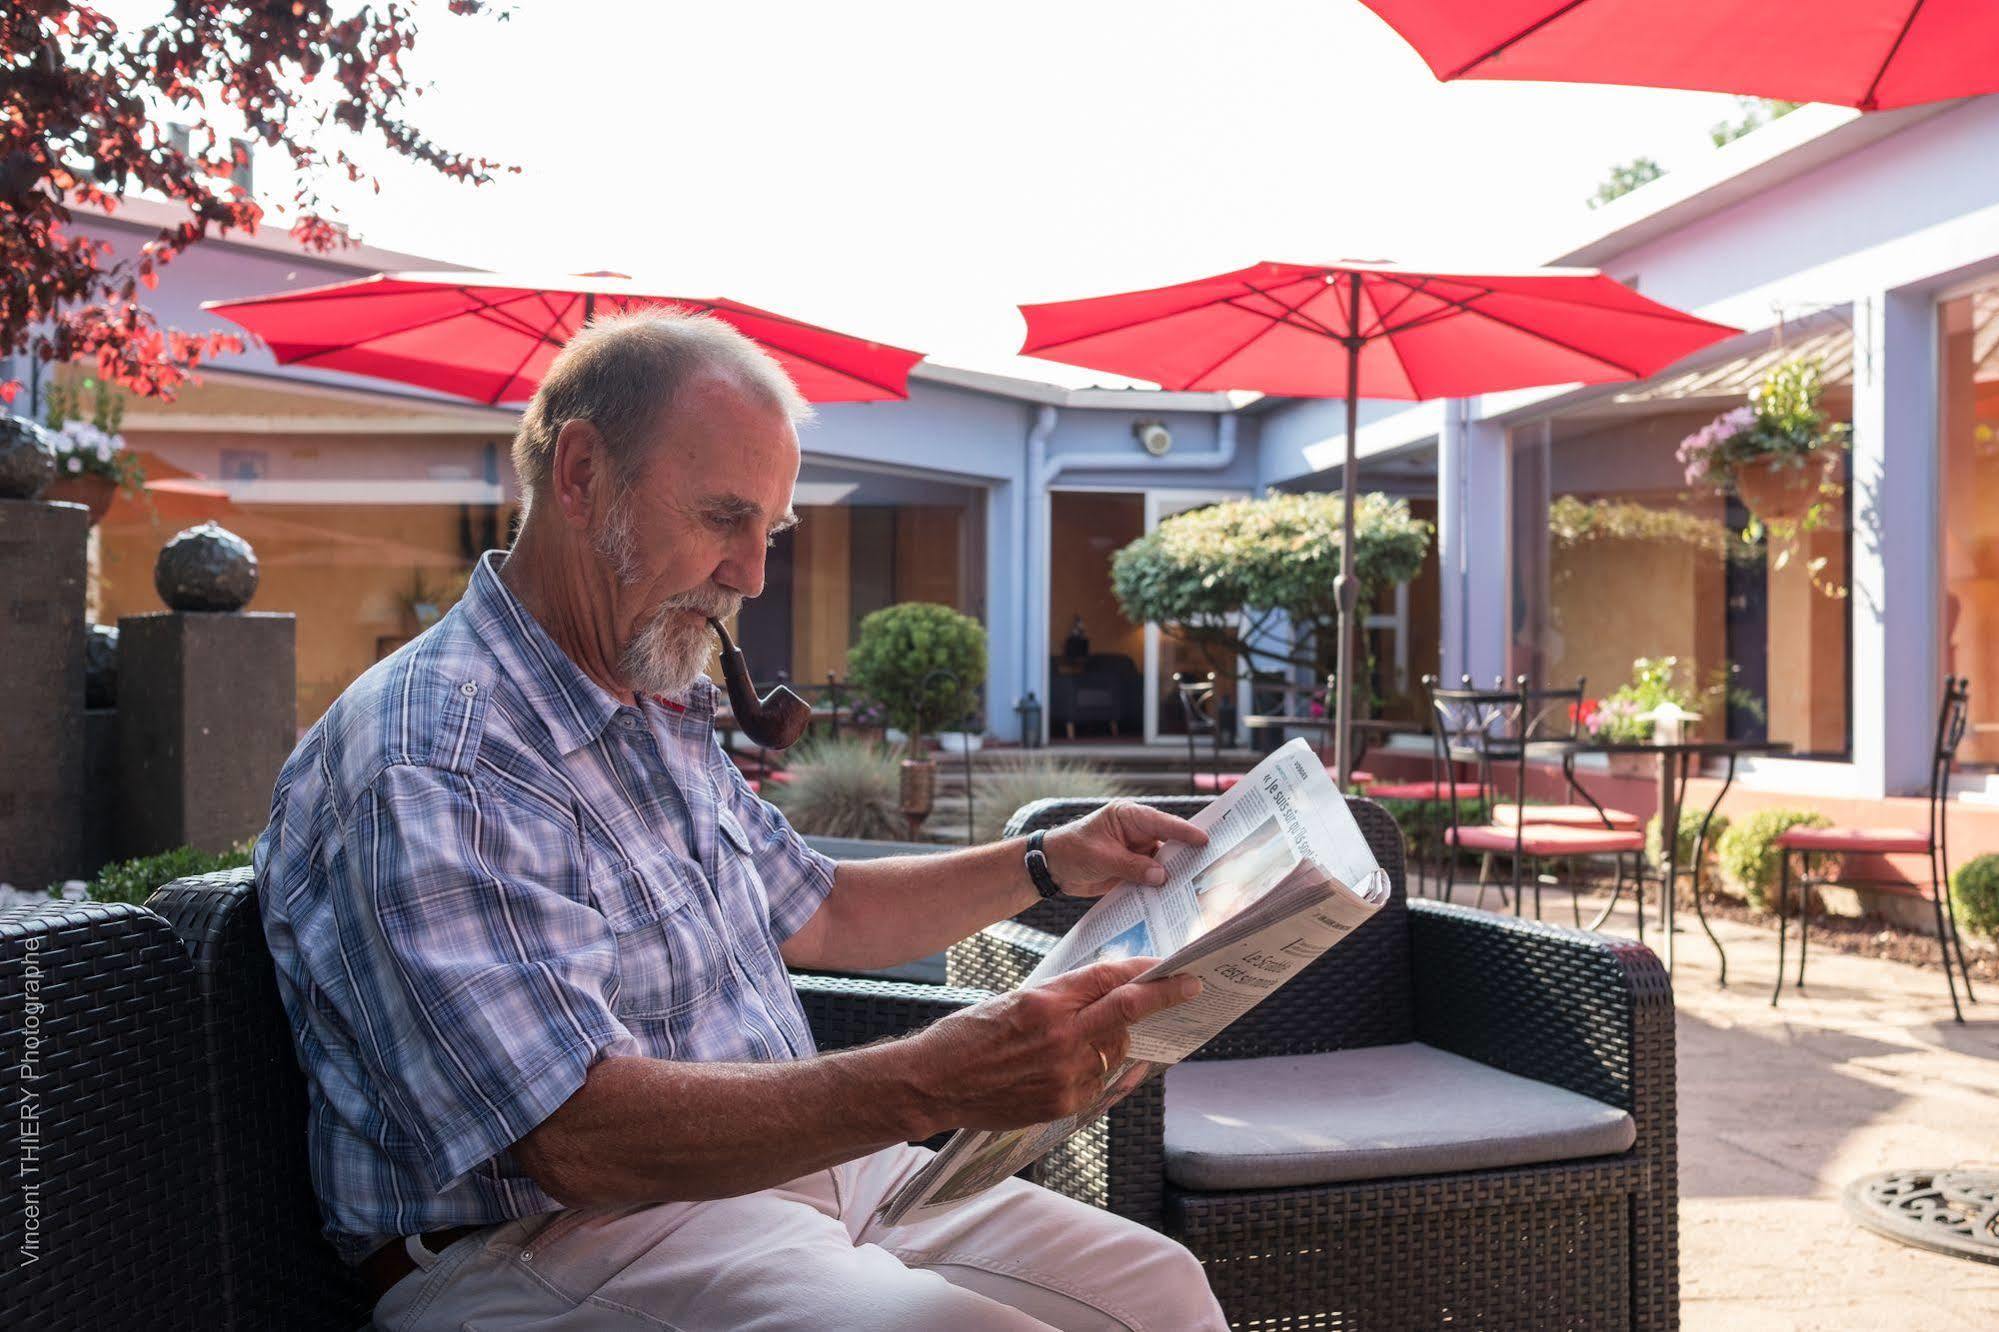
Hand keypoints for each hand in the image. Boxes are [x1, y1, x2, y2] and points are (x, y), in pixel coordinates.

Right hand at [907, 957, 1200, 1131]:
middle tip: (1190, 987)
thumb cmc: (967, 1036)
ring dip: (1120, 1040)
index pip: (1108, 979)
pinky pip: (1101, 1083)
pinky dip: (1105, 1069)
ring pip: (1115, 1051)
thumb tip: (1107, 991)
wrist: (933, 1084)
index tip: (1172, 965)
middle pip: (1127, 1012)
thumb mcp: (1014, 1000)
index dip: (1144, 970)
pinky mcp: (1062, 1105)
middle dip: (1163, 998)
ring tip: (1108, 1036)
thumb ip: (1062, 998)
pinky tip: (1097, 1065)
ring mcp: (1064, 1076)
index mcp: (1044, 1003)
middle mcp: (1060, 1039)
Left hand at [1040, 800, 1208, 898]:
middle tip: (1211, 865)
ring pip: (1164, 863)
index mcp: (1129, 817)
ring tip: (1197, 888)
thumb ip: (1131, 866)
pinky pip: (1153, 878)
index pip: (1162, 822)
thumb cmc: (1072, 850)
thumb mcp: (1101, 857)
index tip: (1204, 840)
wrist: (1053, 867)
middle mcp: (1138, 832)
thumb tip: (1162, 877)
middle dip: (1187, 854)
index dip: (1184, 831)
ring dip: (1176, 875)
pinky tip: (1175, 899)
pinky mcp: (1134, 870)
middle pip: (1169, 842)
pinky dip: (1162, 888)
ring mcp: (1138, 852)